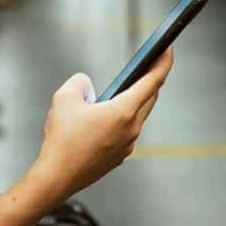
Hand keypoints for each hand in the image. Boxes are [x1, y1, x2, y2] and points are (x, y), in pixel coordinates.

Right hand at [31, 47, 173, 201]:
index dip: (162, 63)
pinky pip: (126, 130)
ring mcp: (127, 144)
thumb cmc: (62, 139)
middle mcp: (131, 129)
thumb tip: (87, 85)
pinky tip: (104, 116)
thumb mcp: (64, 98)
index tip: (168, 49)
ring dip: (133, 99)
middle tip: (148, 64)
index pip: (152, 81)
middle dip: (150, 79)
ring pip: (137, 115)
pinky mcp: (119, 155)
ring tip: (120, 89)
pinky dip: (121, 118)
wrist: (57, 176)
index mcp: (123, 111)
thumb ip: (79, 82)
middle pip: (149, 98)